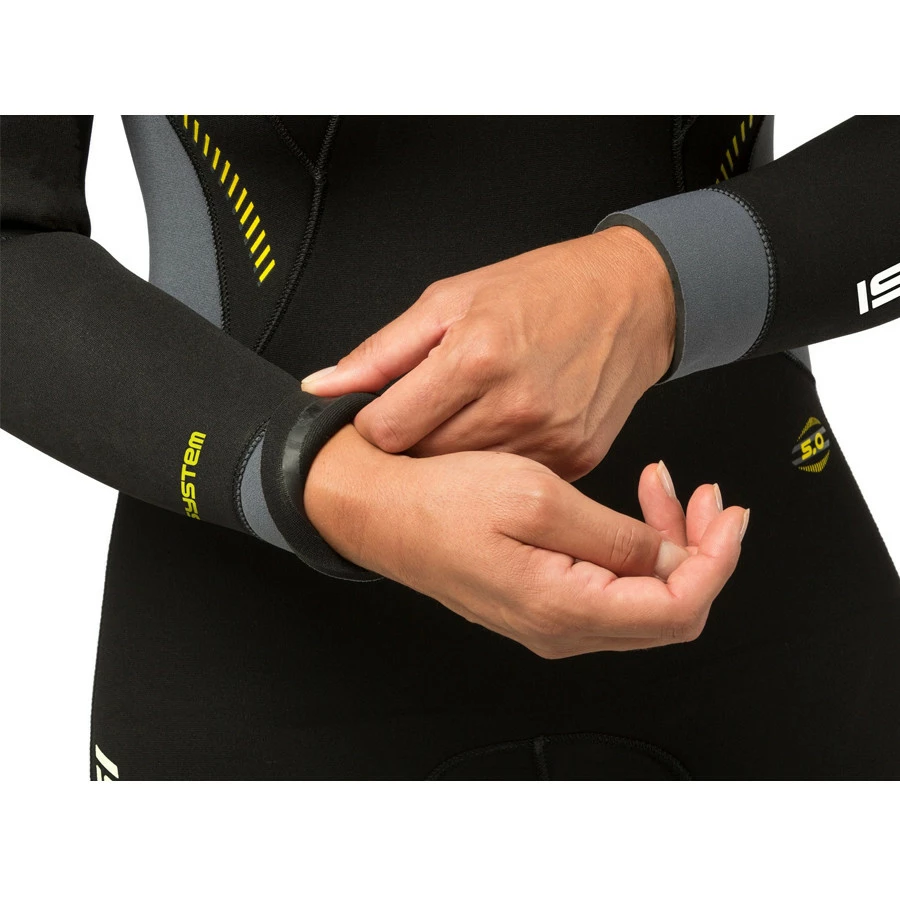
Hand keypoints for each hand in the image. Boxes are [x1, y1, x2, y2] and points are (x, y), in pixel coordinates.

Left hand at [300, 226, 675, 481]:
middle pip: (423, 461)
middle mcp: (515, 404)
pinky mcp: (577, 460)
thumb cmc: (541, 291)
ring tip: (468, 415)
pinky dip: (497, 464)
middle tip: (425, 412)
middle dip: (412, 442)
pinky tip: (505, 429)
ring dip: (453, 456)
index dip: (373, 425)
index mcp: (475, 357)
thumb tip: (321, 387)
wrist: (634, 300)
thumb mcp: (451, 300)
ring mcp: (549, 439)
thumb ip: (382, 352)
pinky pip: (512, 482)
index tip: (381, 414)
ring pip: (465, 479)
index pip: (388, 430)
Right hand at [305, 426, 747, 657]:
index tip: (729, 514)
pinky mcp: (542, 598)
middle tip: (703, 495)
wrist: (381, 508)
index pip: (679, 608)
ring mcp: (551, 617)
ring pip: (644, 598)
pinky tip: (628, 508)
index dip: (718, 561)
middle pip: (670, 609)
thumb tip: (675, 557)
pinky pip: (612, 586)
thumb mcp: (536, 499)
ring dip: (669, 544)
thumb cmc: (439, 501)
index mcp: (563, 606)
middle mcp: (561, 627)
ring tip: (661, 486)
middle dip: (701, 549)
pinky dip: (634, 547)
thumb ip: (614, 536)